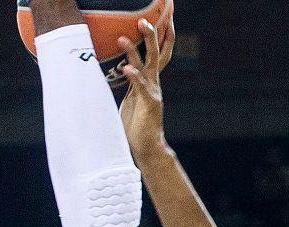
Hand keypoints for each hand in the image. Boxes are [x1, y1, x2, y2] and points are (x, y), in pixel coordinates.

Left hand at [119, 18, 175, 162]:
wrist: (147, 146)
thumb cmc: (137, 123)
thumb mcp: (132, 97)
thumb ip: (132, 81)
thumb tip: (125, 65)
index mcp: (150, 81)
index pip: (159, 54)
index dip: (163, 37)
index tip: (166, 19)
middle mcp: (154, 84)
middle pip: (156, 54)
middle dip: (152, 36)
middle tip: (144, 20)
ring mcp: (152, 93)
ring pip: (146, 67)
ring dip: (134, 51)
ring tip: (123, 37)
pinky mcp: (148, 105)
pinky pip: (140, 88)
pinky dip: (134, 77)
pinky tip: (127, 68)